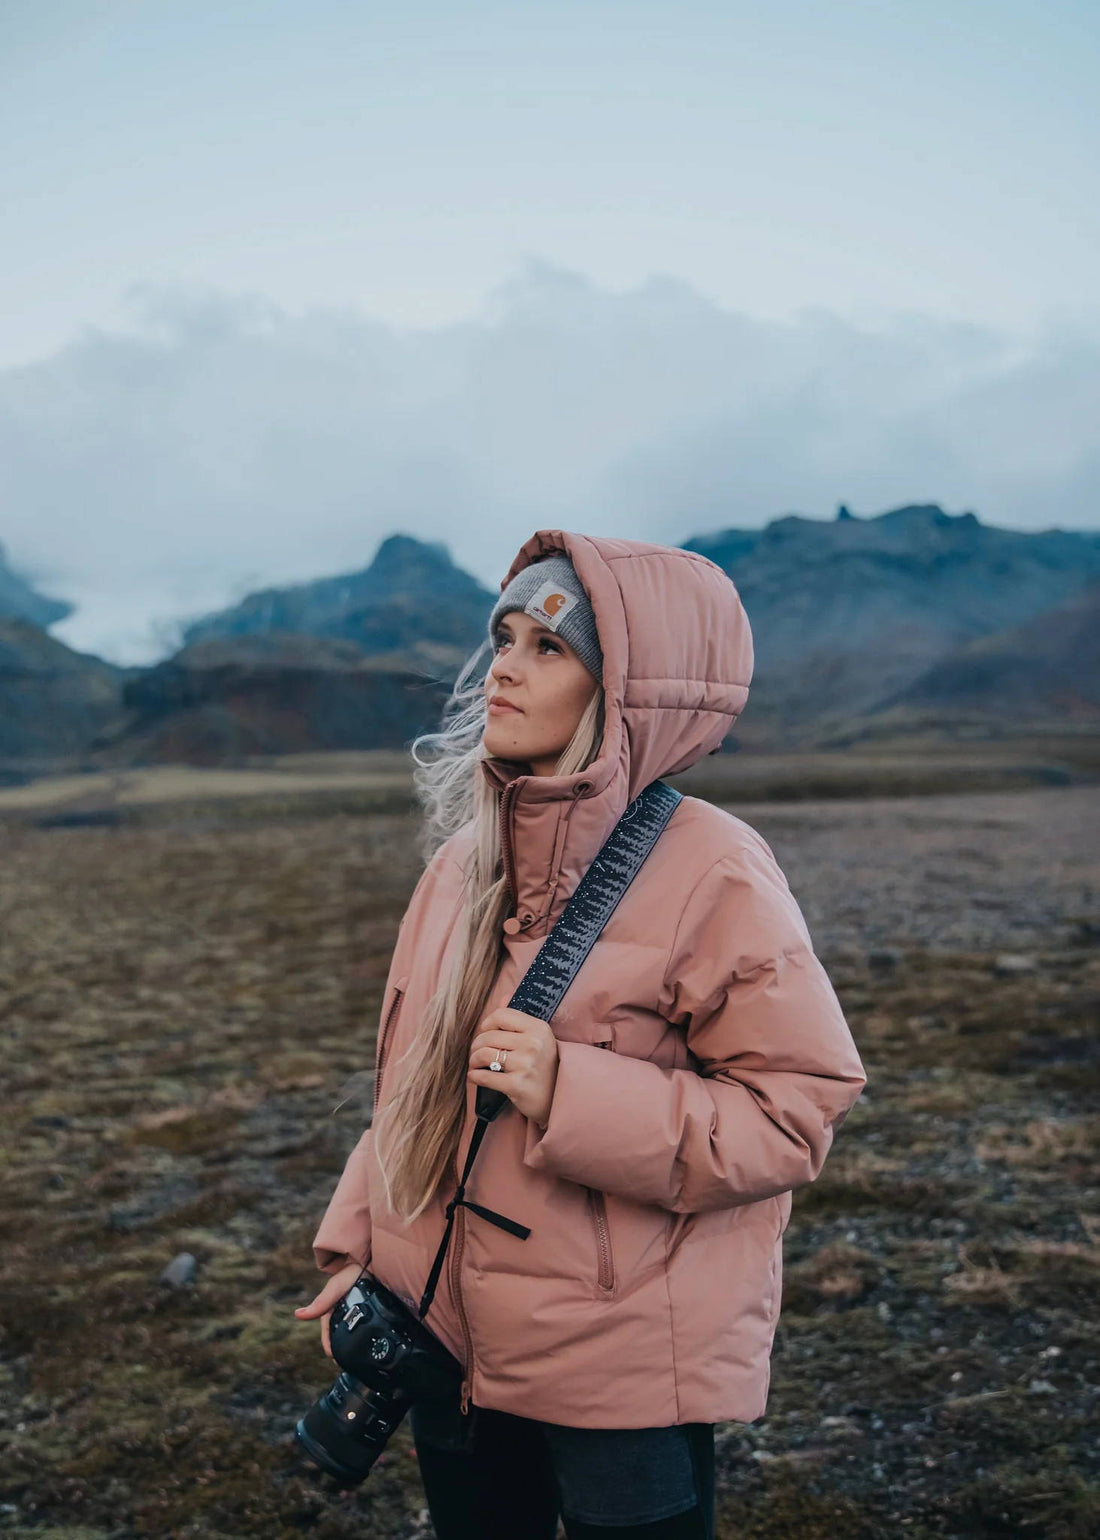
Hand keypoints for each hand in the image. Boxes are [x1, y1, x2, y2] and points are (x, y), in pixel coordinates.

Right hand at [293, 1259, 362, 1357]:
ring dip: (353, 1343)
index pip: (328, 1335)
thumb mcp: (334, 1290)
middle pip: (341, 1336)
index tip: (336, 1361)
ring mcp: (355, 1310)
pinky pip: (365, 1325)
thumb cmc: (349, 1272)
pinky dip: (364, 1334)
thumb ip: (320, 1303)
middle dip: (342, 1349)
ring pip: (352, 1332)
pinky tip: (370, 1340)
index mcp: (331, 1310)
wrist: (370, 1259)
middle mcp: (342, 1312)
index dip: (331, 1349)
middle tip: (350, 1363)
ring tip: (361, 1356)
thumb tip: (297, 1315)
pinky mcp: (368, 1309)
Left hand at [468, 1007, 559, 1127]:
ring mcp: (525, 1064)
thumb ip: (518, 1018)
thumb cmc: (543, 1066)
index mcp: (538, 1028)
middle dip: (476, 1045)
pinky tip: (475, 1076)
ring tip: (475, 1064)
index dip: (487, 1024)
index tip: (486, 1033)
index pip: (501, 1015)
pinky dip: (474, 1076)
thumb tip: (505, 996)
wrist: (556, 1098)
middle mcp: (533, 1044)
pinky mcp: (517, 1084)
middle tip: (477, 1053)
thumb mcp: (538, 1038)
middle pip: (488, 1036)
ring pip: (483, 1054)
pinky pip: (483, 1076)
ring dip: (473, 1060)